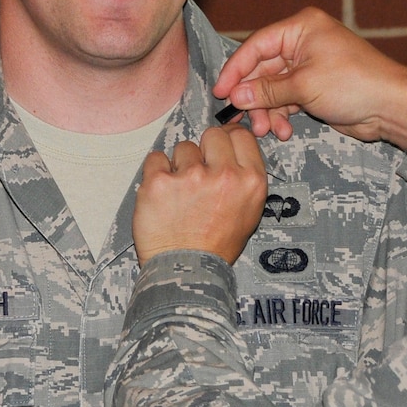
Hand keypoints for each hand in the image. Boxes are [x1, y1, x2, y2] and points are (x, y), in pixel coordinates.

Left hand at [134, 124, 268, 263]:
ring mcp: (190, 177)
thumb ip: (243, 177)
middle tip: (198, 175)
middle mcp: (224, 175)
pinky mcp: (159, 182)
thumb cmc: (216, 245)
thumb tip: (232, 146)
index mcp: (250, 181)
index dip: (227, 141)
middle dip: (204, 150)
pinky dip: (156, 173)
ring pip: (183, 147)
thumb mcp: (248, 212)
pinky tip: (162, 194)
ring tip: (180, 193)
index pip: (240, 136)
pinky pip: (155, 158)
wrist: (185, 270)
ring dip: (179, 165)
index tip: (218, 151)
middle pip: (212, 135)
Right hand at [213, 7, 406, 149]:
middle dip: (254, 97)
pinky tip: (284, 131)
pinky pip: (286, 99)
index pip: (256, 45)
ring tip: (270, 130)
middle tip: (244, 119)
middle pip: (262, 69)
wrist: (392, 107)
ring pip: (272, 88)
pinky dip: (281, 115)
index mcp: (301, 28)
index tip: (221, 92)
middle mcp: (303, 43)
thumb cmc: (355, 84)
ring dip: (267, 110)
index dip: (235, 70)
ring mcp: (308, 66)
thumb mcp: (304, 85)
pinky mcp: (314, 87)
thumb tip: (236, 96)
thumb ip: (267, 90)